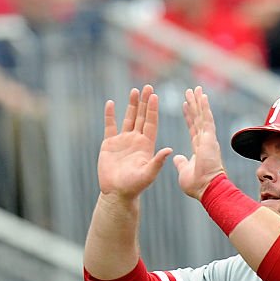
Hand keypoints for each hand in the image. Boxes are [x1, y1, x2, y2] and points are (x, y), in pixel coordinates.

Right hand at [97, 85, 172, 200]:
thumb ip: (158, 161)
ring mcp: (123, 141)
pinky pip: (110, 126)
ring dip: (131, 105)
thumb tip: (170, 150)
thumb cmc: (134, 187)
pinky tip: (111, 103)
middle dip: (144, 102)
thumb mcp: (148, 174)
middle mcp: (136, 140)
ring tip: (134, 90)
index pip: (151, 123)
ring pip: (128, 118)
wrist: (116, 194)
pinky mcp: (109, 144)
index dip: (153, 109)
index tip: (155, 96)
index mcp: (147, 145)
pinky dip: (110, 115)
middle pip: (142, 117)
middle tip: (148, 86)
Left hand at [173, 86, 224, 199]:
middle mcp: (205, 140)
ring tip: (195, 89)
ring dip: (198, 102)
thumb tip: (177, 157)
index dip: (189, 117)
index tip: (185, 106)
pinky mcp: (209, 138)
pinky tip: (202, 96)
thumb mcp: (184, 171)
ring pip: (202, 115)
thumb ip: (182, 163)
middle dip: (194, 105)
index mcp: (199, 148)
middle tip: (191, 91)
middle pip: (198, 118)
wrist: (207, 189)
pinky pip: (206, 119)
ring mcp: (208, 138)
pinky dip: (204, 107)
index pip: (193, 128)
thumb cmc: (197, 185)